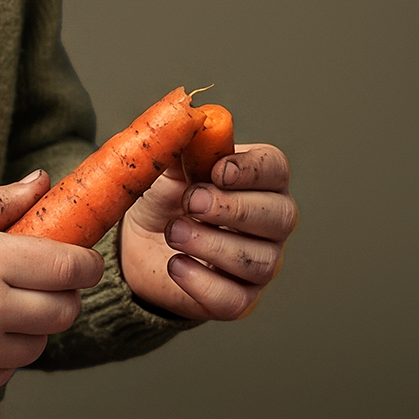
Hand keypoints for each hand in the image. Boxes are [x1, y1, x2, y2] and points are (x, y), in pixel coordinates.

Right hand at [0, 172, 104, 400]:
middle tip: (39, 283)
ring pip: (39, 344)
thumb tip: (42, 182)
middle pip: (64, 311)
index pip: (69, 269)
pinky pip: (8, 371)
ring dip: (31, 326)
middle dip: (61, 295)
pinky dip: (2, 355)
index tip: (81, 262)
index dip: (85, 265)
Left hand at [119, 142, 297, 321]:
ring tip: (173, 231)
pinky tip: (176, 265)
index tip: (217, 170)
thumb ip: (180, 143)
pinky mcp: (239, 299)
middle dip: (233, 208)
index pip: (276, 169)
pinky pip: (235, 299)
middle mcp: (271, 222)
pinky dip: (202, 283)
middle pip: (280, 216)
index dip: (251, 170)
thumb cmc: (165, 198)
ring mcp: (260, 263)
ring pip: (259, 260)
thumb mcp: (167, 166)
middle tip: (191, 202)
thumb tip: (186, 119)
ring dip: (212, 245)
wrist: (139, 243)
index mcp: (260, 179)